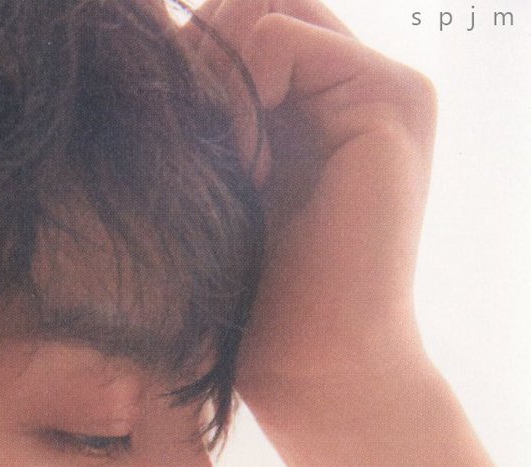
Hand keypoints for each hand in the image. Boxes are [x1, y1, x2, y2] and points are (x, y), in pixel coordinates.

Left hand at [189, 0, 437, 390]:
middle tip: (184, 145)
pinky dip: (240, 90)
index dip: (184, 63)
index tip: (162, 139)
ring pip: (257, 8)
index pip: (232, 26)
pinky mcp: (393, 98)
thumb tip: (138, 42)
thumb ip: (202, 113)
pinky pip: (281, 35)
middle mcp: (351, 86)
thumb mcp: (214, 191)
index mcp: (313, 105)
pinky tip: (242, 166)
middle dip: (195, 61)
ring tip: (217, 166)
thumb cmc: (254, 303)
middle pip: (244, 6)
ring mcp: (379, 86)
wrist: (315, 367)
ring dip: (212, 77)